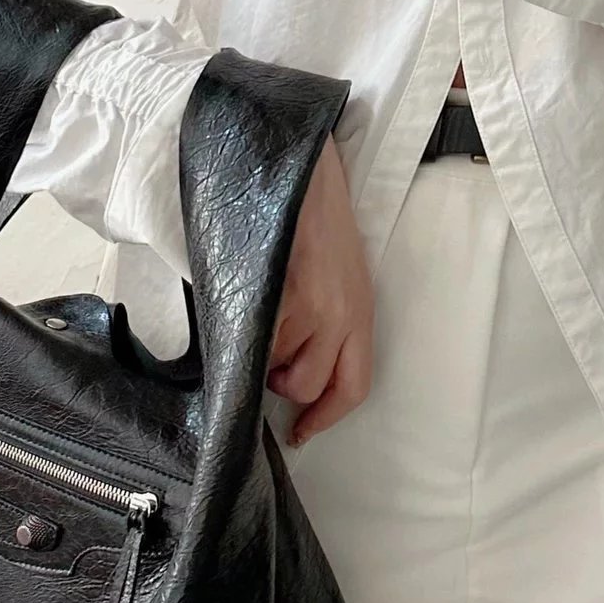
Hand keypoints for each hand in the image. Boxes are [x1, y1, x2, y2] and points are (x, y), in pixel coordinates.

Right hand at [268, 136, 373, 446]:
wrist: (299, 168)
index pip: (353, 387)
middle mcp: (342, 315)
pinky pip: (254, 340)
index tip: (300, 434)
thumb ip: (326, 322)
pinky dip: (242, 331)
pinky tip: (243, 301)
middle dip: (282, 382)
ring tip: (257, 314)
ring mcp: (310, 306)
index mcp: (360, 311)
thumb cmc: (311, 219)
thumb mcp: (337, 275)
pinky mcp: (279, 293)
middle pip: (308, 386)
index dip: (325, 419)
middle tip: (268, 353)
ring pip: (276, 367)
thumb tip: (291, 367)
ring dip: (261, 353)